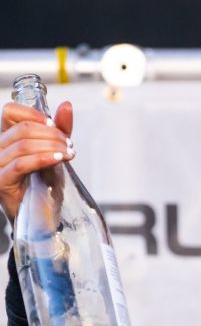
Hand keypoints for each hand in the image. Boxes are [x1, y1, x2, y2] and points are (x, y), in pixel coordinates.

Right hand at [0, 101, 73, 224]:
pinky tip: (58, 160)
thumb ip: (59, 131)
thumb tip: (67, 106)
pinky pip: (22, 164)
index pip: (10, 111)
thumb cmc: (44, 187)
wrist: (41, 219)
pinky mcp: (2, 181)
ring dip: (51, 146)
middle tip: (70, 145)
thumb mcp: (54, 154)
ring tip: (69, 154)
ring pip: (23, 144)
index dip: (33, 113)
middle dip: (52, 134)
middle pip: (22, 128)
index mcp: (7, 138)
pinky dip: (43, 159)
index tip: (54, 125)